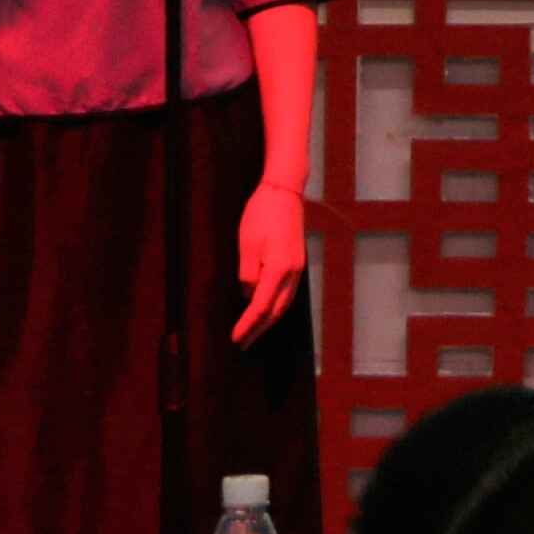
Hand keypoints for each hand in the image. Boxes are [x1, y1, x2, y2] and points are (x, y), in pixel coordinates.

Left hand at [232, 177, 306, 341]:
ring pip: (285, 303)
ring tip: (254, 331)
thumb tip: (248, 294)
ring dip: (269, 320)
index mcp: (278, 270)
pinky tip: (266, 307)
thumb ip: (247, 275)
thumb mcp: (247, 245)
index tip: (235, 338)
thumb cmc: (262, 214)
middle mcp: (292, 272)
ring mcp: (298, 267)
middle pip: (276, 310)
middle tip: (243, 343)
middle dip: (259, 329)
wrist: (284, 191)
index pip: (261, 307)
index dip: (247, 325)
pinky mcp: (297, 260)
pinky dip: (276, 305)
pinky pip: (287, 292)